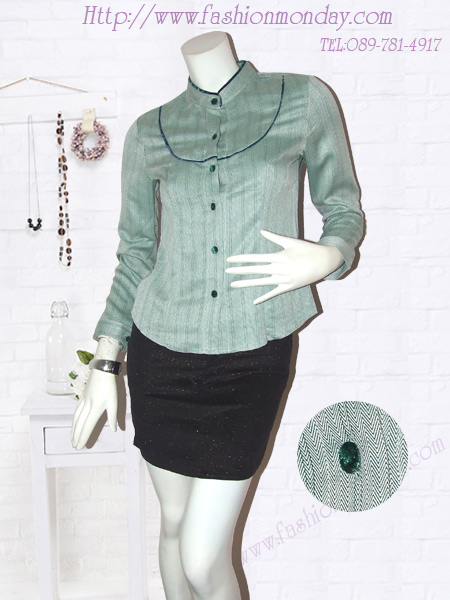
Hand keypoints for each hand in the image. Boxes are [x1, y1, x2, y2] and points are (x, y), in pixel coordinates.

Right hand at [71, 368, 117, 449]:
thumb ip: (113, 417)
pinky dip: (74, 420)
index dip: (83, 437)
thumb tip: (114, 430)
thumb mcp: (114, 402)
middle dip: (76, 436)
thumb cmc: (110, 386)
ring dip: (73, 430)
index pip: (87, 427)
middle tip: (74, 446)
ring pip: (76, 418)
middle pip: (79, 424)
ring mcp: (83, 401)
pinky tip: (73, 423)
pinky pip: (76, 411)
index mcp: (95, 408)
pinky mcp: (82, 397)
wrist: (102, 369)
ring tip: (71, 438)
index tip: (80, 446)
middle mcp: (87, 406)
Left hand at [225, 229, 343, 304]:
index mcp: (279, 257)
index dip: (242, 259)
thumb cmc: (307, 250)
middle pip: (255, 270)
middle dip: (240, 270)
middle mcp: (279, 269)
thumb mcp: (290, 242)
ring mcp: (284, 279)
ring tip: (233, 284)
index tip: (230, 260)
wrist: (324, 262)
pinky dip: (264, 297)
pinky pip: (273, 293)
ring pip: (261, 282)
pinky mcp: (288, 287)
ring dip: (247, 283)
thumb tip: (261, 231)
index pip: (255, 258)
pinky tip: (254, 301)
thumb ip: (274, 238)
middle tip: (226, 271)